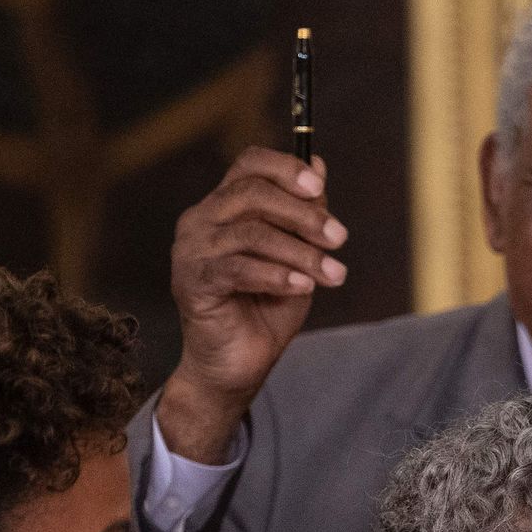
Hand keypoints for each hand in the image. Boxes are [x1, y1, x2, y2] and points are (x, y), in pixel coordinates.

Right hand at [162, 148, 348, 461]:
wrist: (237, 366)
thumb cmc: (266, 309)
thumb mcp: (297, 256)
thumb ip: (304, 215)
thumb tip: (318, 165)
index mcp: (224, 206)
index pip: (249, 165)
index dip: (285, 168)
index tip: (320, 189)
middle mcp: (201, 220)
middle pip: (252, 193)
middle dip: (303, 214)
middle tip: (340, 238)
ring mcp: (191, 251)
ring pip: (251, 233)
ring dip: (301, 252)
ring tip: (334, 274)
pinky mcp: (192, 283)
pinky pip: (238, 268)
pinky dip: (277, 275)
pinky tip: (303, 287)